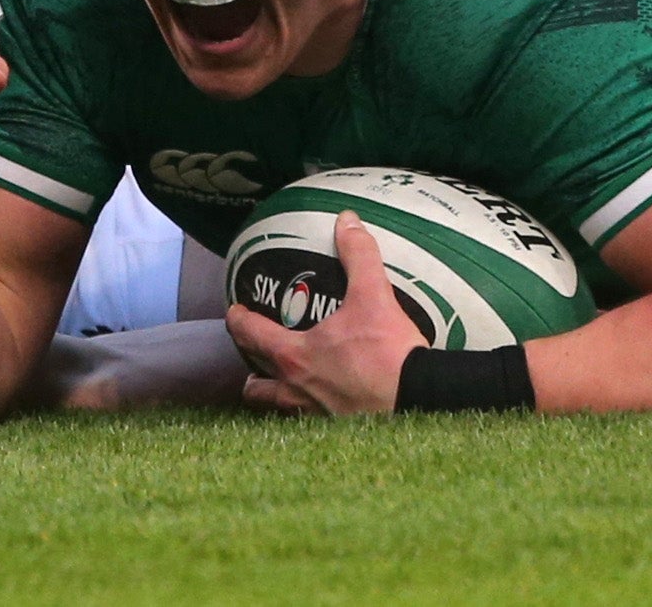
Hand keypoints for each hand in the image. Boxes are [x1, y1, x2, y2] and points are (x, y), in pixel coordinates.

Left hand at [226, 213, 428, 416]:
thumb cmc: (386, 352)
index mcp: (295, 356)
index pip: (252, 335)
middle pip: (256, 381)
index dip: (239, 321)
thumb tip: (347, 221)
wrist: (417, 400)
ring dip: (271, 392)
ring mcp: (314, 414)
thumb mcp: (373, 295)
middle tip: (253, 348)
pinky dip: (301, 409)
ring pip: (276, 405)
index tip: (234, 313)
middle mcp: (296, 389)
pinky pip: (305, 420)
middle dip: (250, 364)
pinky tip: (317, 400)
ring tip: (276, 381)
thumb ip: (358, 255)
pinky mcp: (335, 430)